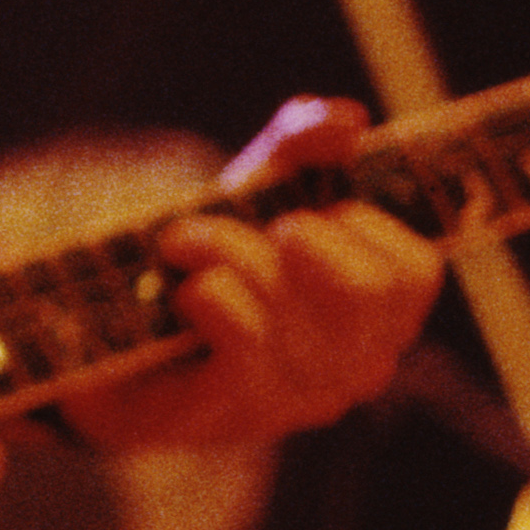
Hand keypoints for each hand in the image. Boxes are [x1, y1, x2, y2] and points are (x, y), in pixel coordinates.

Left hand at [53, 97, 444, 454]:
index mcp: (379, 319)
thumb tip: (346, 119)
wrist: (112, 348)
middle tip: (260, 223)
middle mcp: (355, 367)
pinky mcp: (240, 410)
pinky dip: (207, 291)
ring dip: (227, 247)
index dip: (366, 222)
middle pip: (371, 289)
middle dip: (305, 233)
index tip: (315, 207)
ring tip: (185, 239)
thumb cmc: (206, 269)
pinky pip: (244, 335)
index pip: (417, 270)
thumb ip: (300, 151)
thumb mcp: (256, 198)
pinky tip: (184, 290)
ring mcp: (301, 398)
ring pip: (292, 303)